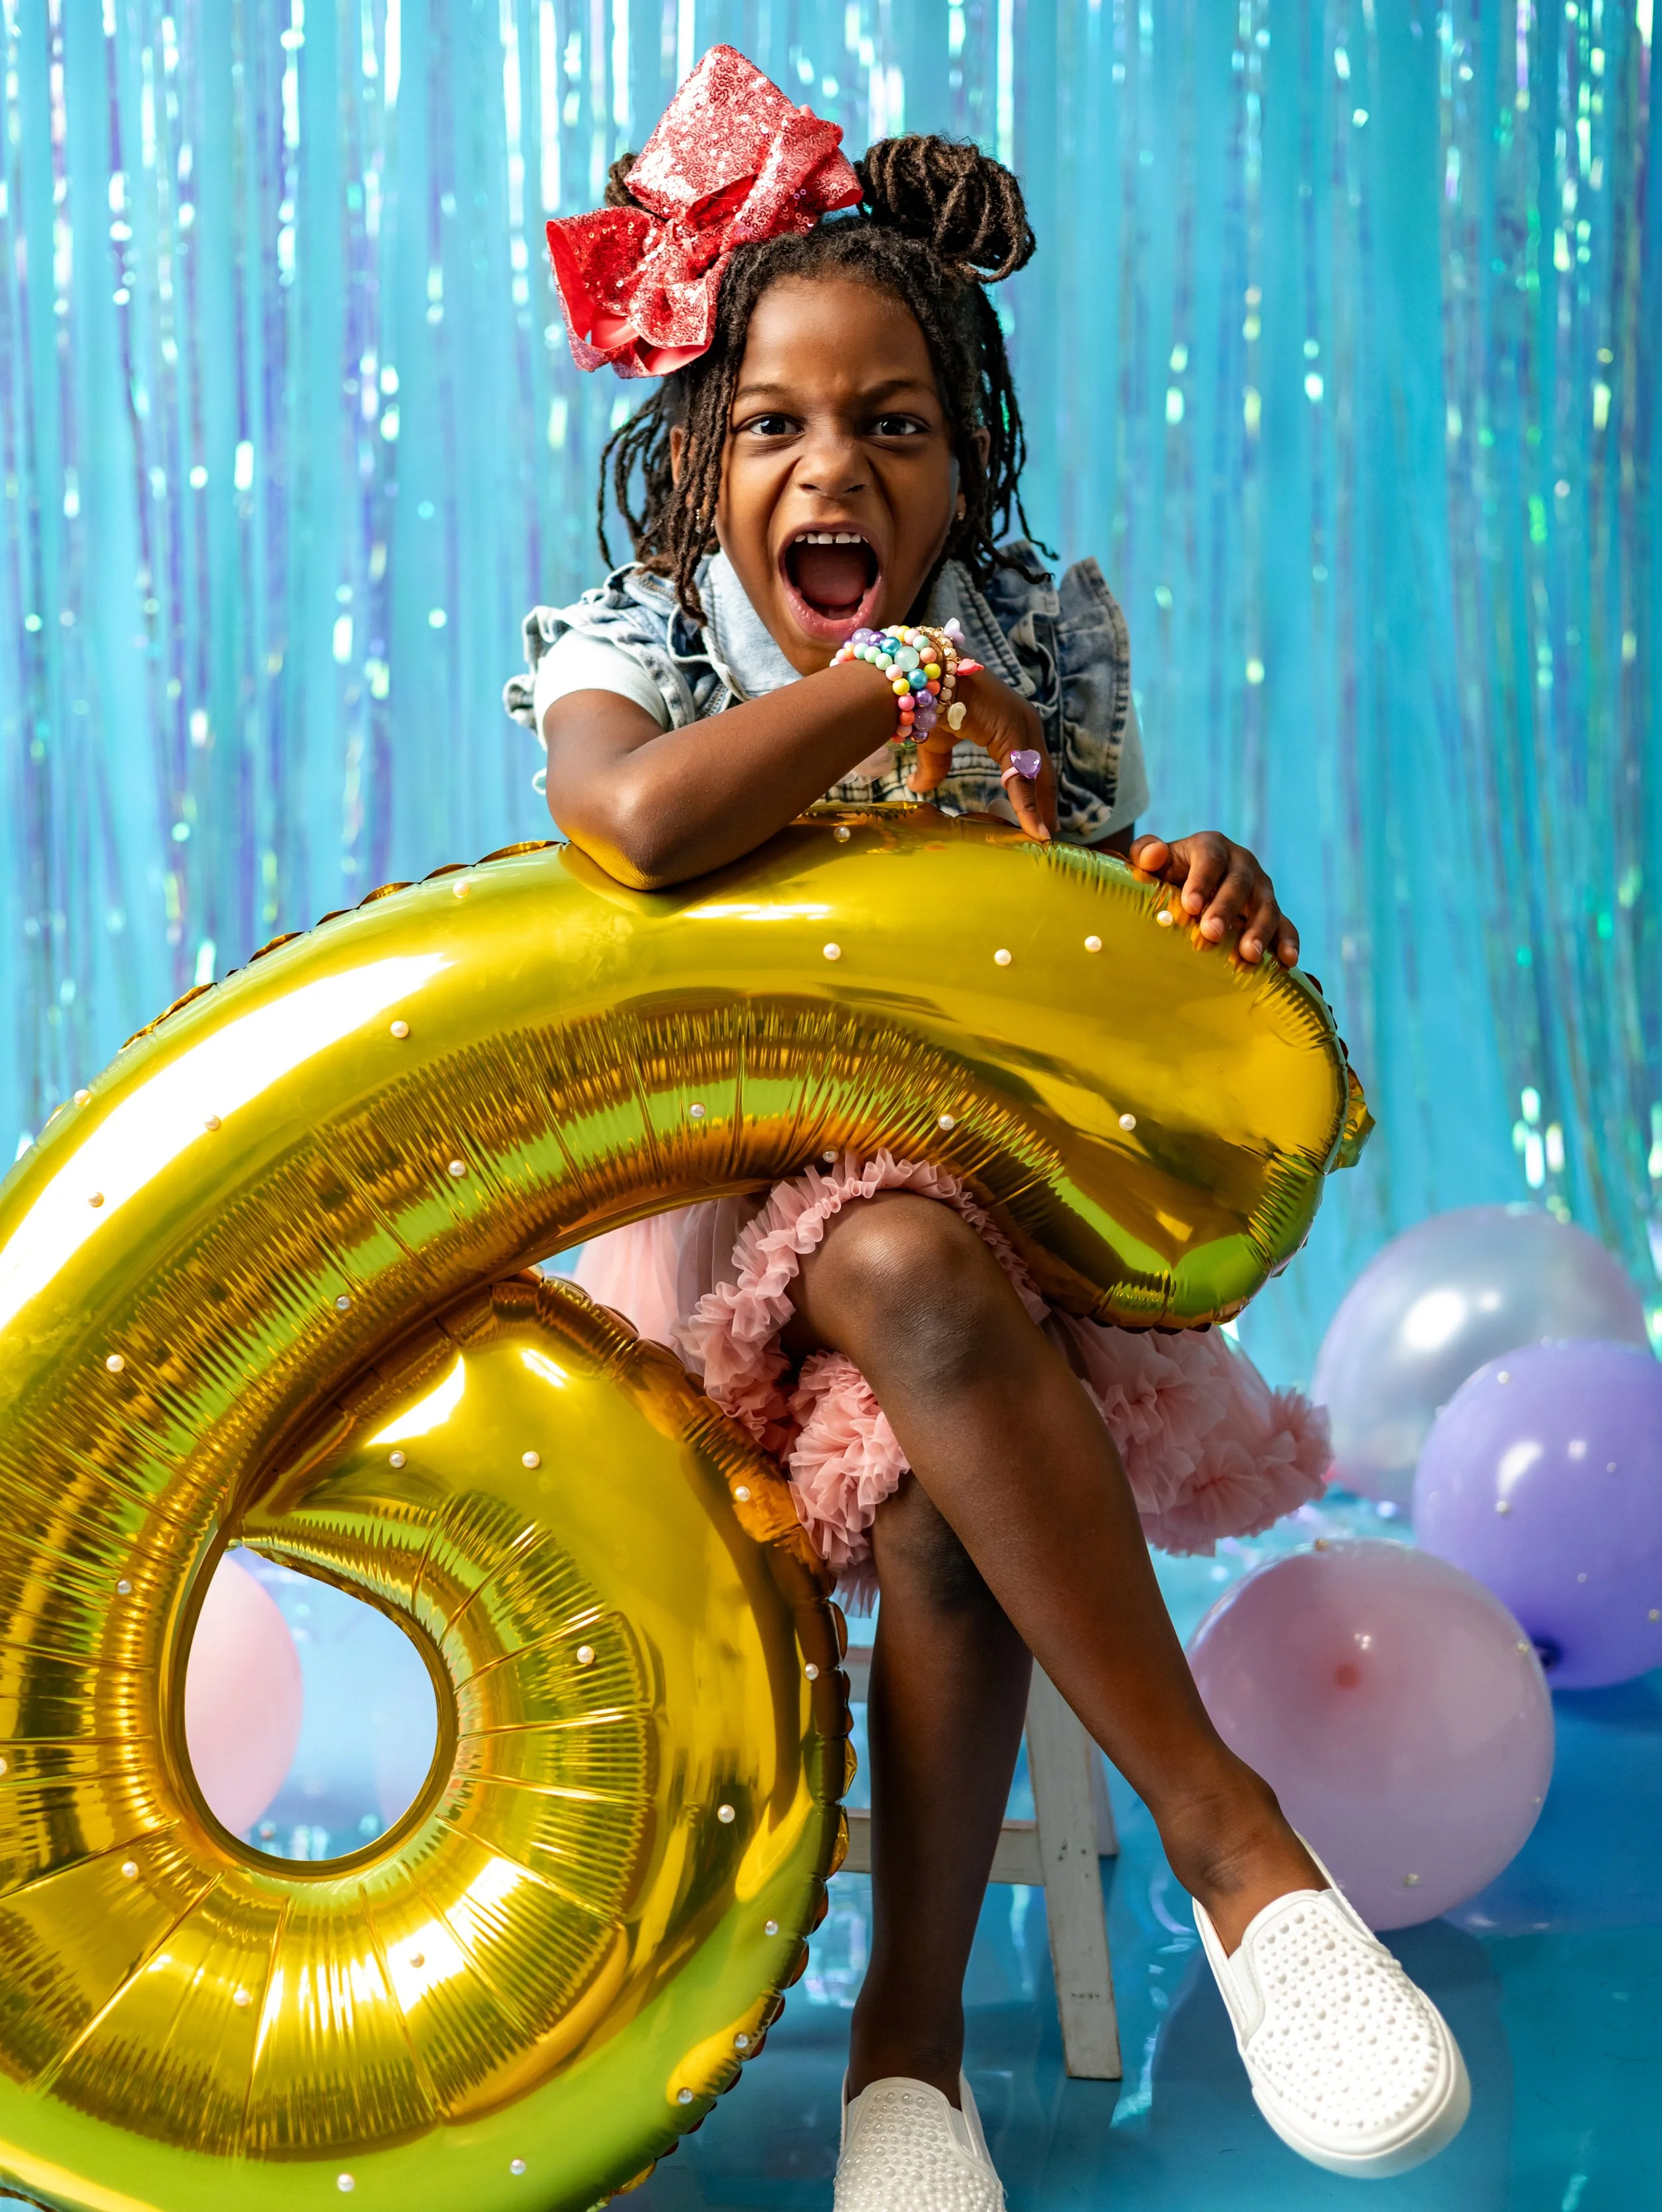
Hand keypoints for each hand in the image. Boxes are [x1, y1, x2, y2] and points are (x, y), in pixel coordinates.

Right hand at [910, 669, 1056, 843]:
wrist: (924, 675)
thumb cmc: (930, 700)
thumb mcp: (936, 742)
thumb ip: (936, 767)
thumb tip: (920, 788)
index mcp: (1010, 723)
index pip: (1028, 765)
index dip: (1033, 793)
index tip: (1038, 819)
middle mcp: (1024, 723)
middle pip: (1041, 773)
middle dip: (1044, 804)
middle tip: (1047, 835)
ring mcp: (1023, 726)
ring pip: (1037, 778)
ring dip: (1040, 810)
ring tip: (1043, 839)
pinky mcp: (1015, 733)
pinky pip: (1023, 778)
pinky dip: (1028, 807)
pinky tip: (1035, 830)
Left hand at [1127, 830, 1298, 966]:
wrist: (1188, 885)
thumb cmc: (1167, 874)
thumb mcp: (1153, 862)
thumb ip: (1146, 853)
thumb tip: (1154, 854)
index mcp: (1212, 847)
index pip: (1209, 859)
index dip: (1201, 881)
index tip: (1190, 906)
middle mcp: (1241, 863)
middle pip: (1239, 883)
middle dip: (1226, 909)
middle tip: (1211, 933)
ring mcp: (1260, 888)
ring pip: (1266, 905)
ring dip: (1260, 930)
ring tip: (1248, 954)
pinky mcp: (1272, 911)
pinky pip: (1285, 925)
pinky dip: (1287, 942)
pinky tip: (1287, 961)